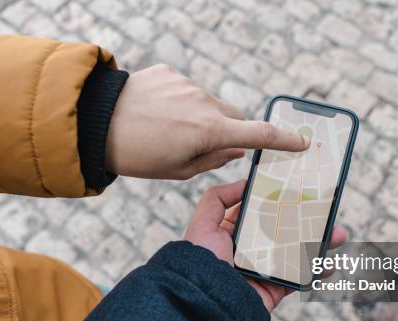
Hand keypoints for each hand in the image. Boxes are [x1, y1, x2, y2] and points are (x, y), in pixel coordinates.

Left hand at [105, 64, 309, 179]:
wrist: (95, 122)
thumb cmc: (137, 155)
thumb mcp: (179, 170)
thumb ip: (215, 159)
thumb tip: (239, 148)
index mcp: (209, 131)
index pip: (259, 135)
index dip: (284, 140)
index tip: (302, 142)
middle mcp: (204, 102)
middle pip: (233, 117)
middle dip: (227, 131)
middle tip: (203, 146)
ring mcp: (187, 83)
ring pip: (208, 103)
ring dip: (200, 116)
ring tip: (167, 129)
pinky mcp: (170, 72)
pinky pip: (187, 89)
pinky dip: (180, 102)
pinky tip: (156, 113)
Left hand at [184, 180, 347, 311]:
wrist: (207, 303)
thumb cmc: (201, 263)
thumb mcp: (202, 224)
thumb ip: (217, 198)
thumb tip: (243, 183)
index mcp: (234, 234)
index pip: (261, 212)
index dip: (280, 201)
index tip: (299, 190)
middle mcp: (252, 251)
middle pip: (287, 230)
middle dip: (309, 220)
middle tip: (328, 210)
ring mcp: (266, 269)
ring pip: (300, 252)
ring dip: (321, 243)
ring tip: (339, 234)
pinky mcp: (276, 288)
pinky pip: (302, 278)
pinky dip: (318, 270)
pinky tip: (329, 262)